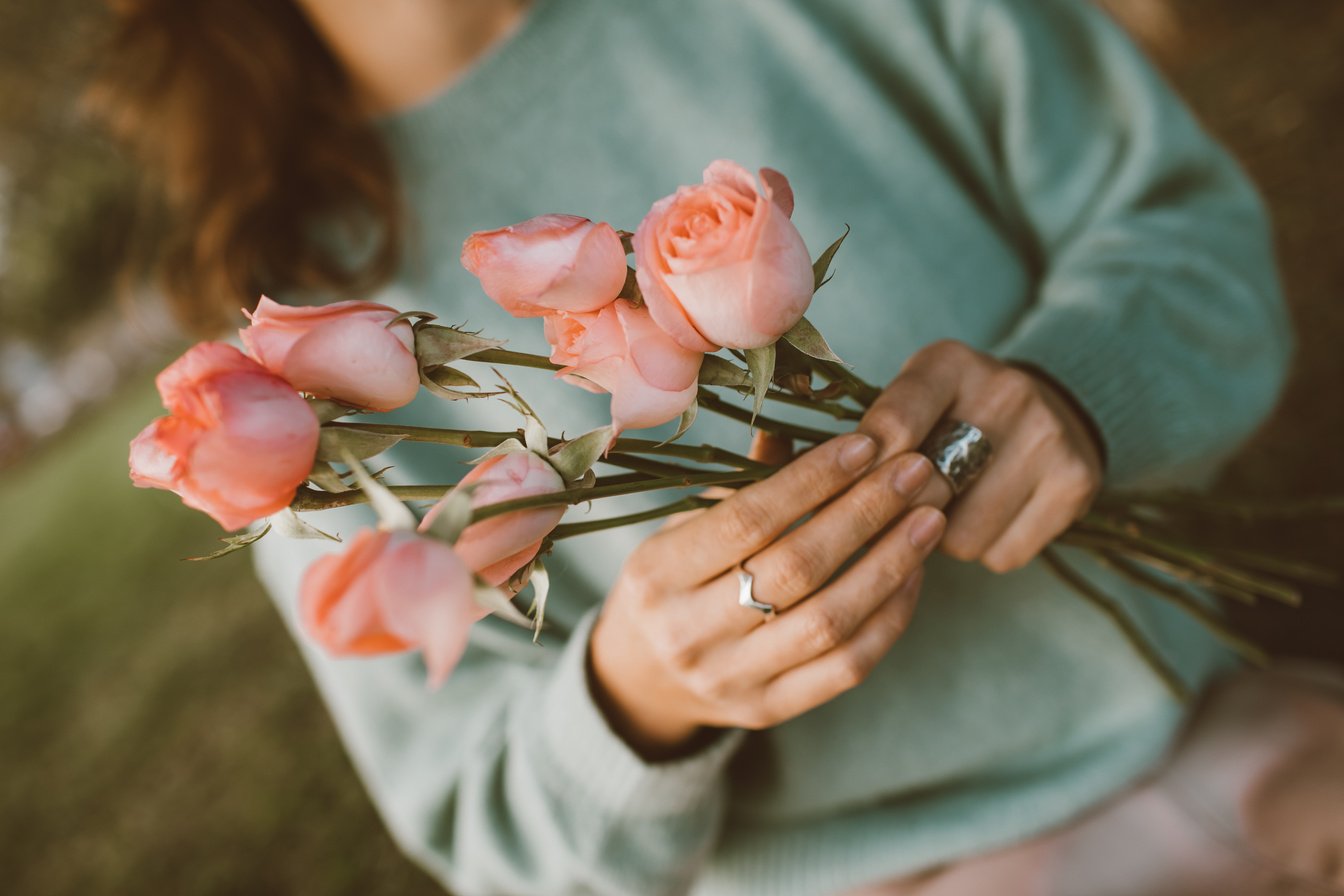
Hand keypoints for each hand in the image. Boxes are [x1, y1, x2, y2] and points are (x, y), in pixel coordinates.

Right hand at [589, 434, 946, 757]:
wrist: (643, 680)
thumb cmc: (672, 583)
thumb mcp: (683, 527)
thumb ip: (743, 481)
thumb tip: (807, 426)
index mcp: (656, 575)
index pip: (747, 520)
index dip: (812, 480)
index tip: (866, 444)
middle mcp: (686, 632)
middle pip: (796, 568)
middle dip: (865, 512)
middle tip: (915, 471)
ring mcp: (730, 679)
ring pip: (830, 621)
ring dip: (890, 564)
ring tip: (929, 519)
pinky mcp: (769, 710)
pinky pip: (847, 666)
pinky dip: (889, 617)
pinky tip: (913, 574)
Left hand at [858, 340, 1104, 572]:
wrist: (1057, 407)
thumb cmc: (958, 413)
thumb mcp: (914, 400)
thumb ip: (872, 436)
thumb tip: (821, 492)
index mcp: (950, 364)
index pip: (890, 428)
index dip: (861, 475)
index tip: (848, 496)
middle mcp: (1006, 392)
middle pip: (924, 492)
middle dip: (899, 514)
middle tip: (896, 512)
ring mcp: (1047, 438)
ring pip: (959, 536)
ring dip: (943, 538)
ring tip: (955, 505)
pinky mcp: (1075, 483)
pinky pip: (1001, 554)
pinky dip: (986, 549)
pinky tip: (991, 516)